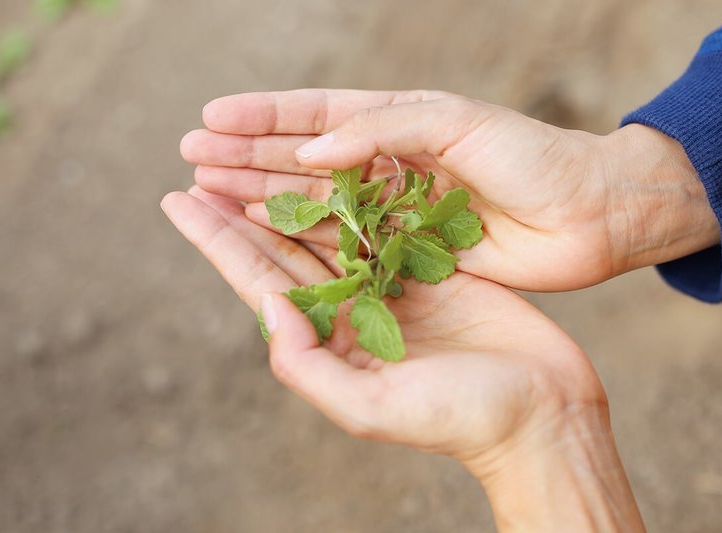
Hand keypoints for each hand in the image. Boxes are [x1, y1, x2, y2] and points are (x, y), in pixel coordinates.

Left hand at [161, 186, 643, 530]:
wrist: (542, 414)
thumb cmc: (460, 419)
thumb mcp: (371, 409)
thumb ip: (308, 364)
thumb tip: (264, 304)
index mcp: (331, 342)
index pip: (260, 283)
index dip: (218, 242)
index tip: (178, 200)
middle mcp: (354, 311)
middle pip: (284, 249)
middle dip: (241, 209)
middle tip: (202, 163)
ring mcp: (393, 287)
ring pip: (329, 229)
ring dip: (291, 193)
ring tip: (252, 158)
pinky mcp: (433, 268)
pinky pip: (384, 221)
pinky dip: (355, 193)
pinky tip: (332, 164)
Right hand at [181, 89, 719, 290]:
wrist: (590, 214)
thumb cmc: (533, 159)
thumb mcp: (459, 125)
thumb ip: (384, 130)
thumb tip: (311, 149)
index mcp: (397, 120)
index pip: (314, 113)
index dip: (261, 117)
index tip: (209, 120)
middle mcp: (387, 162)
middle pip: (301, 156)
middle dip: (246, 156)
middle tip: (190, 159)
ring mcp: (394, 207)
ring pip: (314, 200)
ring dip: (263, 194)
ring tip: (211, 193)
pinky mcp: (408, 249)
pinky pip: (345, 241)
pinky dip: (305, 237)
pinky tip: (267, 233)